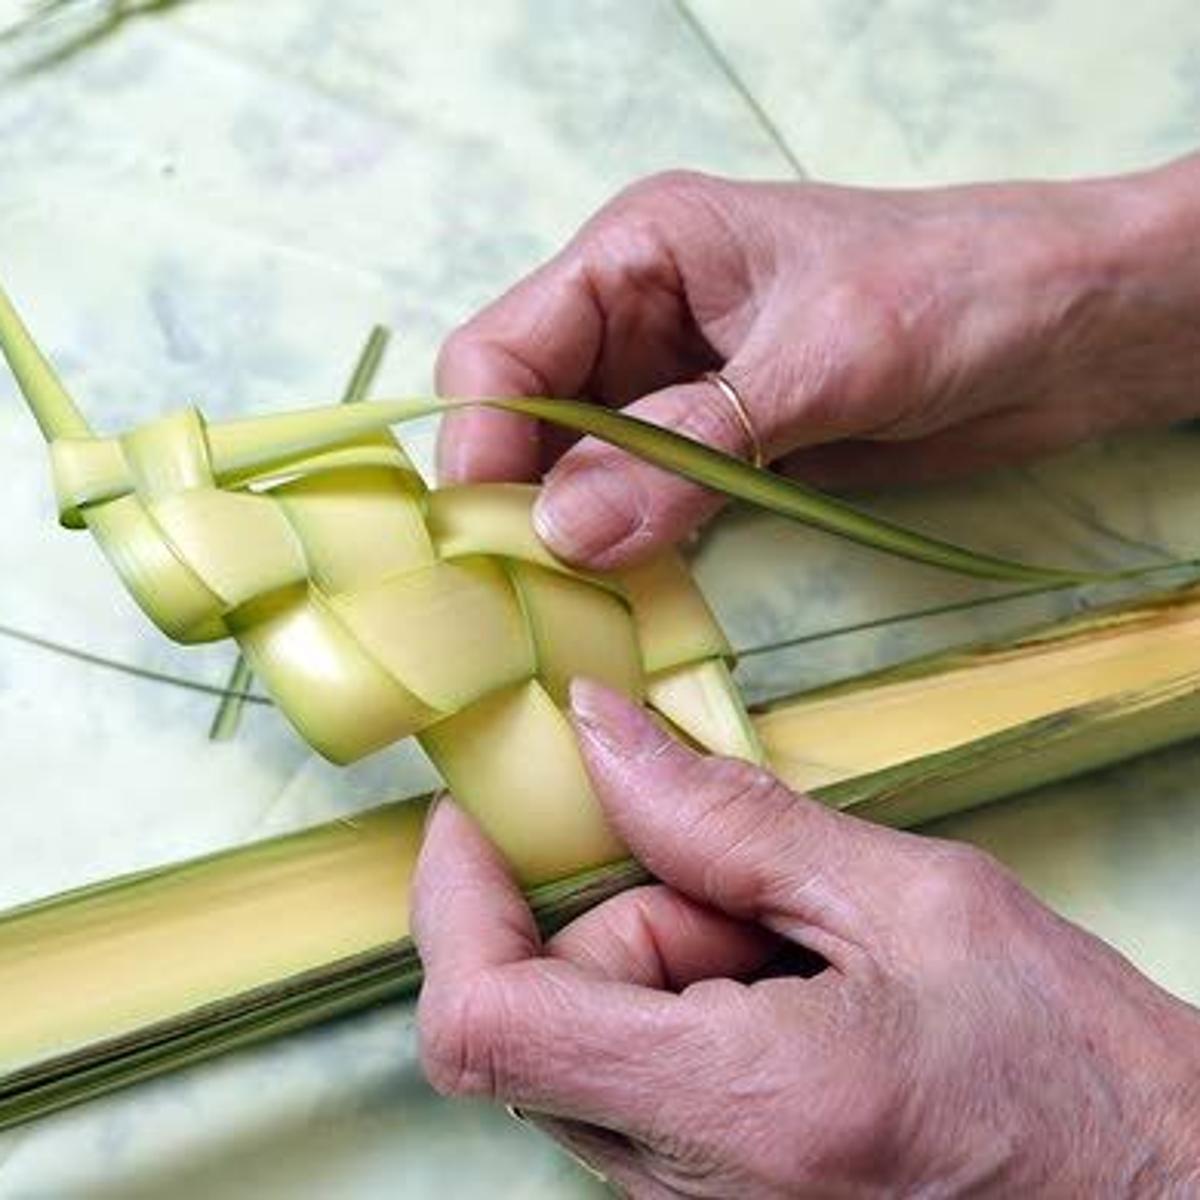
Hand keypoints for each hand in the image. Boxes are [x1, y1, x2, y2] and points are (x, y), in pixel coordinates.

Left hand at [412, 680, 1199, 1196]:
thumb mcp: (911, 902)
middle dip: (618, 912)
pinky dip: (688, 1004)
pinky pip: (634, 1077)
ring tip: (809, 958)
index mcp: (738, 1111)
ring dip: (668, 960)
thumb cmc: (1075, 1072)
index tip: (481, 810)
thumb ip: (729, 819)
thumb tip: (599, 733)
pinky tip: (797, 998)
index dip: (453, 902)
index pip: (487, 1023)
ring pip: (585, 1040)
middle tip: (756, 889)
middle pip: (537, 1014)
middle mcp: (688, 1195)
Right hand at [436, 157, 1199, 568]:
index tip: (486, 541)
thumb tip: (563, 531)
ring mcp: (675, 392)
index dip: (480, 445)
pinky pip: (638, 506)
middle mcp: (638, 321)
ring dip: (568, 538)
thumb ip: (689, 444)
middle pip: (526, 420)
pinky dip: (624, 552)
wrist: (1071, 327)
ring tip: (560, 616)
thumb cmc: (959, 292)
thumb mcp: (820, 360)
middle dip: (516, 502)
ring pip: (576, 472)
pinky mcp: (716, 451)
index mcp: (639, 254)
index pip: (503, 351)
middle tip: (519, 600)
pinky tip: (621, 601)